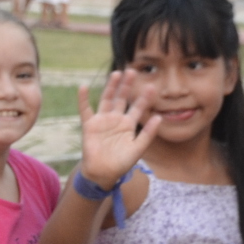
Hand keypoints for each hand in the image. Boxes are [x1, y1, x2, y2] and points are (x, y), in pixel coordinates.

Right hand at [74, 71, 159, 196]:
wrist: (103, 173)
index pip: (137, 107)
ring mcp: (102, 120)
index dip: (144, 98)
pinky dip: (83, 99)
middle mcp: (116, 119)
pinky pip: (85, 109)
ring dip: (111, 87)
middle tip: (133, 71)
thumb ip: (148, 133)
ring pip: (107, 99)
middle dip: (127, 86)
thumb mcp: (138, 148)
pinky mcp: (90, 124)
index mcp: (128, 125)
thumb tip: (159, 117)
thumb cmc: (121, 163)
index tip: (152, 87)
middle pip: (122, 98)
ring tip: (117, 73)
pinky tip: (84, 87)